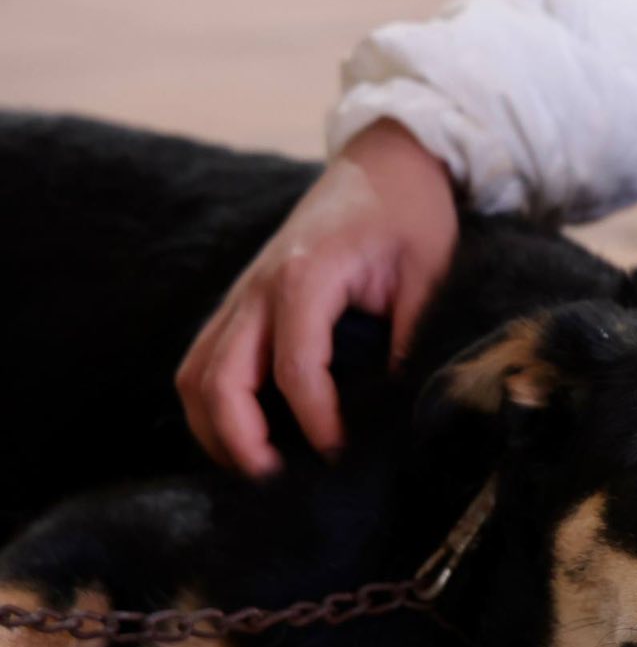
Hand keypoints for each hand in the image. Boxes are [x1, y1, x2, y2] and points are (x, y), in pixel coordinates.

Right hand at [177, 119, 457, 476]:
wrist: (384, 163)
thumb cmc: (410, 215)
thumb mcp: (429, 272)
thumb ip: (411, 336)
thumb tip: (402, 406)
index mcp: (306, 276)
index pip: (296, 368)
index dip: (316, 422)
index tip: (340, 456)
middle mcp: (259, 287)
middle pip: (219, 377)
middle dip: (239, 439)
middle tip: (276, 482)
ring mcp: (242, 294)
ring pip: (197, 373)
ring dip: (215, 427)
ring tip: (257, 469)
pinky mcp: (242, 302)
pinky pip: (206, 359)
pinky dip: (213, 402)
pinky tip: (247, 434)